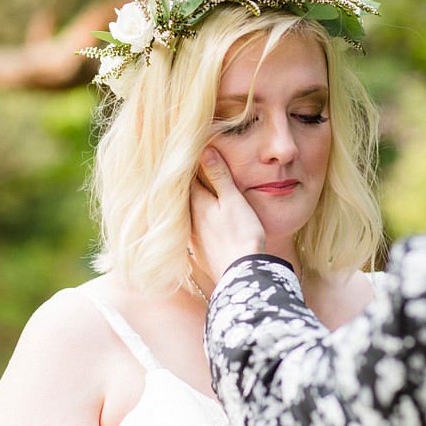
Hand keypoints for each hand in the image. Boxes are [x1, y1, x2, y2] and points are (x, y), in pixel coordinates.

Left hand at [190, 147, 265, 280]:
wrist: (242, 274)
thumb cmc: (241, 234)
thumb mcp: (233, 201)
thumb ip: (219, 177)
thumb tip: (204, 151)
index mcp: (197, 203)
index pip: (188, 177)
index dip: (188, 164)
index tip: (186, 152)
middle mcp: (190, 220)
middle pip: (183, 196)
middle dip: (184, 183)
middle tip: (182, 168)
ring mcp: (193, 239)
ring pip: (186, 215)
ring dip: (187, 204)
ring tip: (187, 193)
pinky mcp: (199, 253)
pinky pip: (191, 232)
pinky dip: (192, 223)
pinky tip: (195, 224)